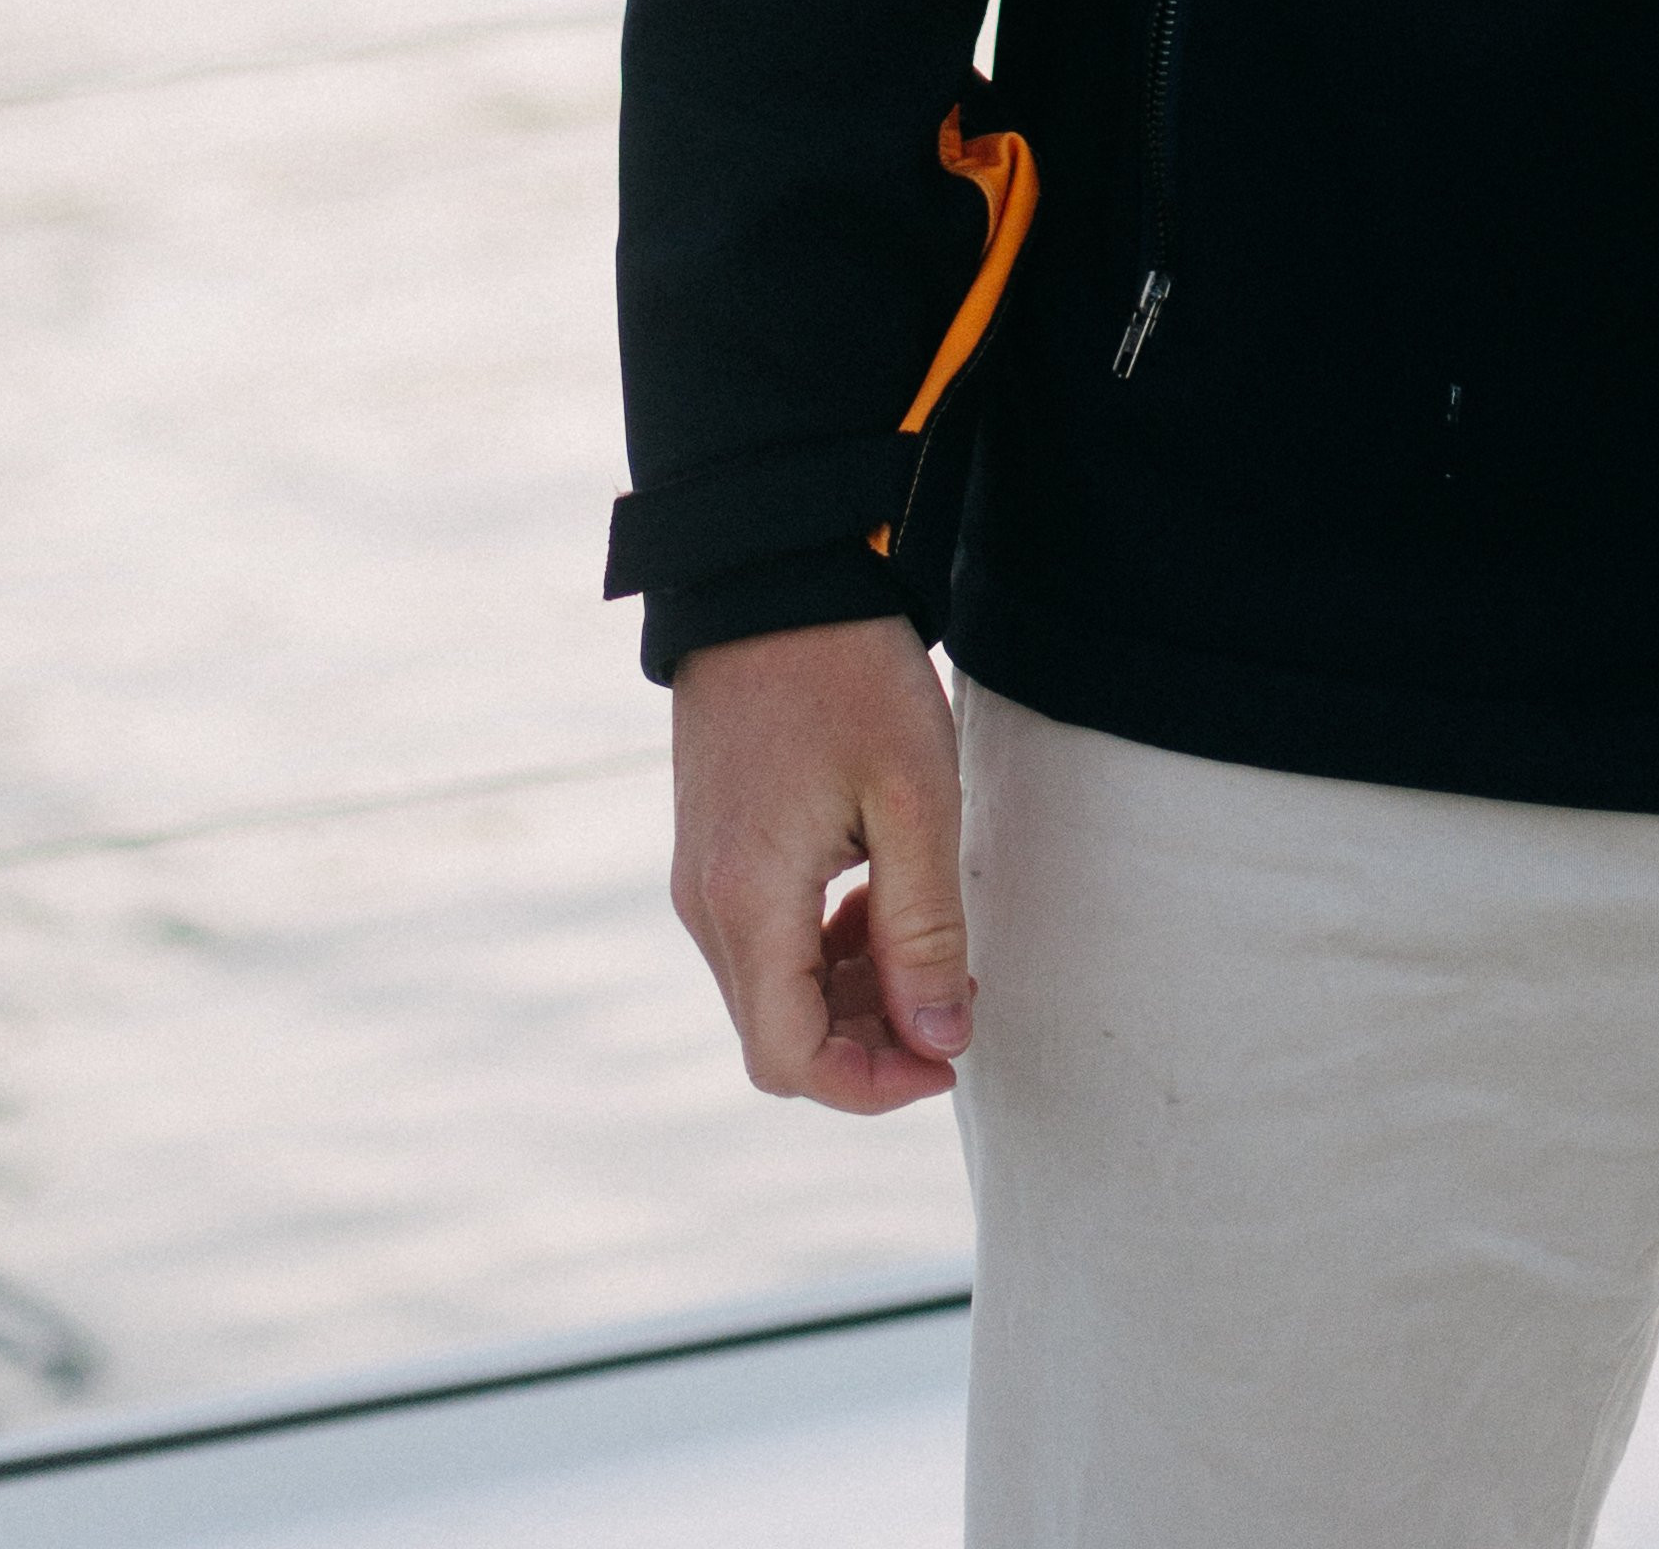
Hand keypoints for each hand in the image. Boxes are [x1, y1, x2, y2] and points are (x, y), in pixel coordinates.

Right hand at [670, 615, 972, 1107]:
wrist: (774, 574)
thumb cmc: (850, 674)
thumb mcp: (913, 799)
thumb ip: (926, 930)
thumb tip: (941, 1039)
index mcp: (747, 902)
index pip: (790, 1061)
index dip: (873, 1084)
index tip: (949, 1054)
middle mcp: (705, 904)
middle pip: (780, 1034)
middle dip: (872, 1039)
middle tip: (956, 996)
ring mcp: (702, 876)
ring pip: (775, 990)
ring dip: (854, 992)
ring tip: (931, 939)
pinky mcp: (714, 848)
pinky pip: (766, 938)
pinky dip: (828, 947)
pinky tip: (883, 895)